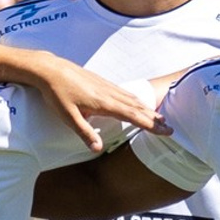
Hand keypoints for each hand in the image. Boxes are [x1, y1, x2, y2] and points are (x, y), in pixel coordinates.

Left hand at [17, 49, 161, 153]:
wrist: (50, 70)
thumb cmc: (57, 94)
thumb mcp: (68, 117)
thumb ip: (84, 133)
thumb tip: (98, 149)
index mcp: (104, 103)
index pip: (133, 116)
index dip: (150, 125)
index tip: (165, 131)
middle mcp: (110, 93)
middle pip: (138, 107)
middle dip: (155, 118)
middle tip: (169, 128)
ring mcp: (107, 86)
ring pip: (133, 98)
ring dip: (148, 109)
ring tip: (159, 117)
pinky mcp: (102, 82)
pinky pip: (125, 92)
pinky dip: (136, 100)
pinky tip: (137, 103)